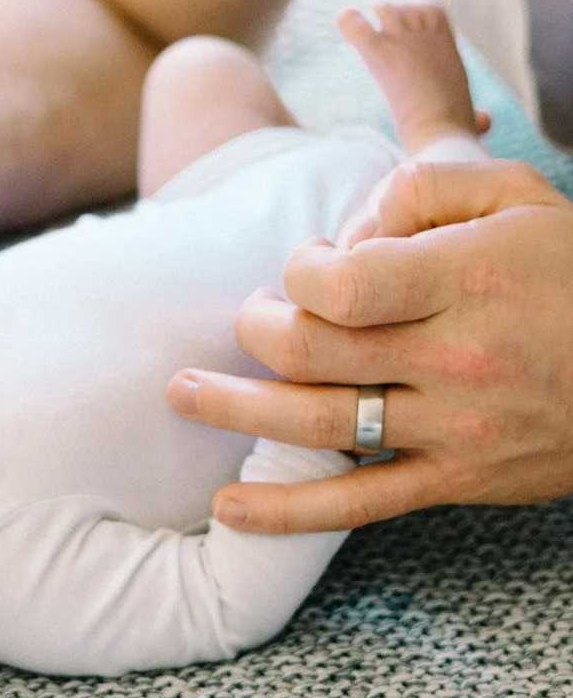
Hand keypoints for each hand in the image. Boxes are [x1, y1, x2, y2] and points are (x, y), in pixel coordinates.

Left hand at [167, 158, 572, 531]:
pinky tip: (229, 510)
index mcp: (463, 282)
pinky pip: (361, 504)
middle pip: (312, 350)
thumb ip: (426, 186)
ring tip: (180, 390)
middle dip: (257, 326)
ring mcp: (453, 429)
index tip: (309, 264)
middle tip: (251, 314)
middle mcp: (453, 361)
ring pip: (318, 423)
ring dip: (236, 408)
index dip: (299, 269)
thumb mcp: (516, 194)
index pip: (337, 285)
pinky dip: (288, 511)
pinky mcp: (458, 481)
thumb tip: (353, 221)